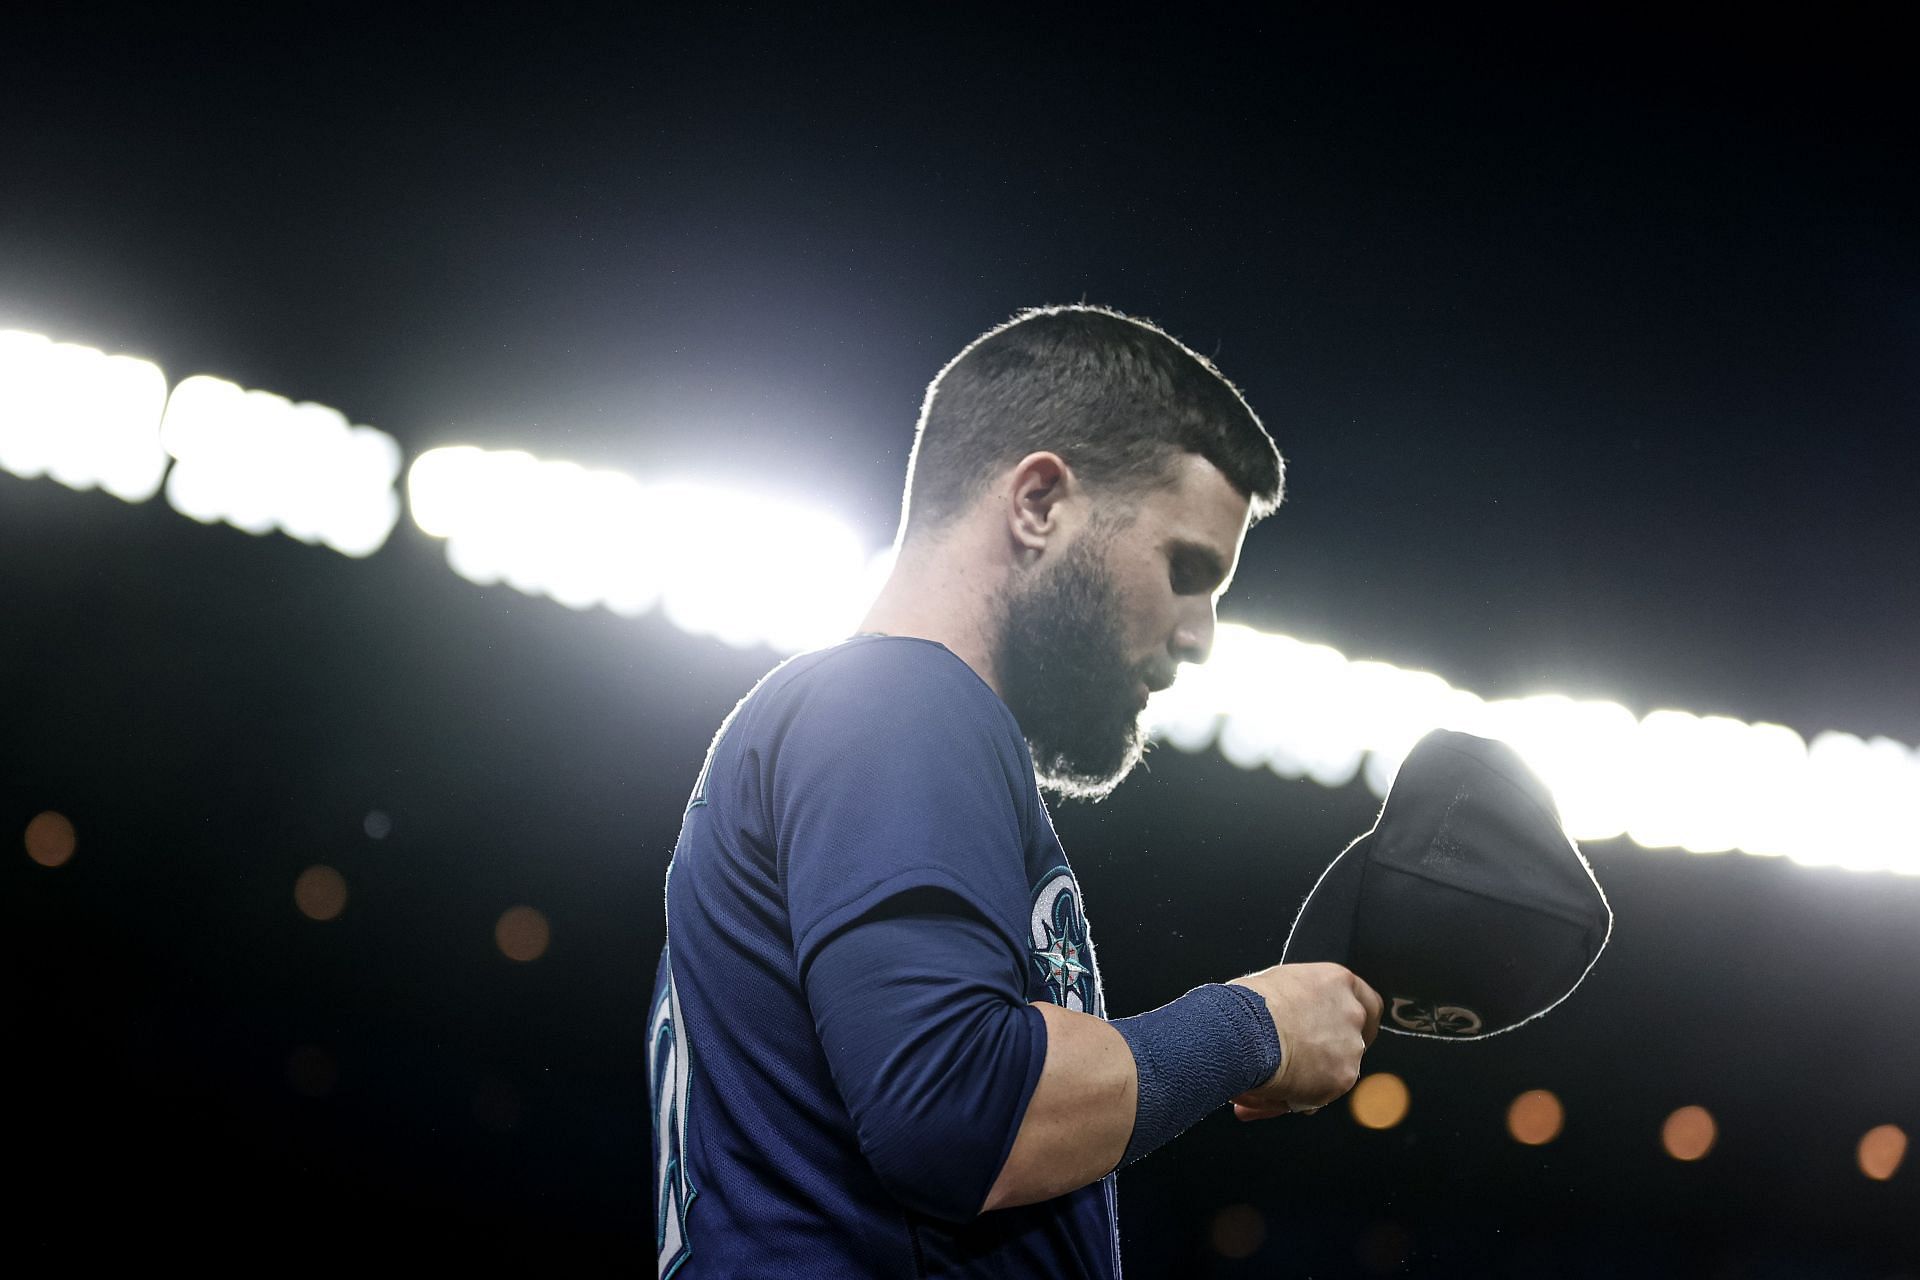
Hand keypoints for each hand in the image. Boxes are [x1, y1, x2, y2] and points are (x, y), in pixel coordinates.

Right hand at [1225, 962, 1381, 1120]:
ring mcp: (1351, 1046)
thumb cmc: (1247, 1006)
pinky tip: (1277, 1090)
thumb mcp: (1276, 985)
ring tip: (1277, 1075)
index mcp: (1336, 981)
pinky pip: (1326, 1092)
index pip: (1367, 1001)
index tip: (1344, 1030)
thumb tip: (1286, 1024)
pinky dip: (1305, 1096)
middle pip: (1356, 1037)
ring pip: (1339, 1067)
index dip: (1356, 1020)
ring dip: (1315, 1075)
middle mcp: (1351, 1012)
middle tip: (1302, 1058)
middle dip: (1332, 1051)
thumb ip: (1297, 1002)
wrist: (1243, 1033)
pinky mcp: (1342, 1077)